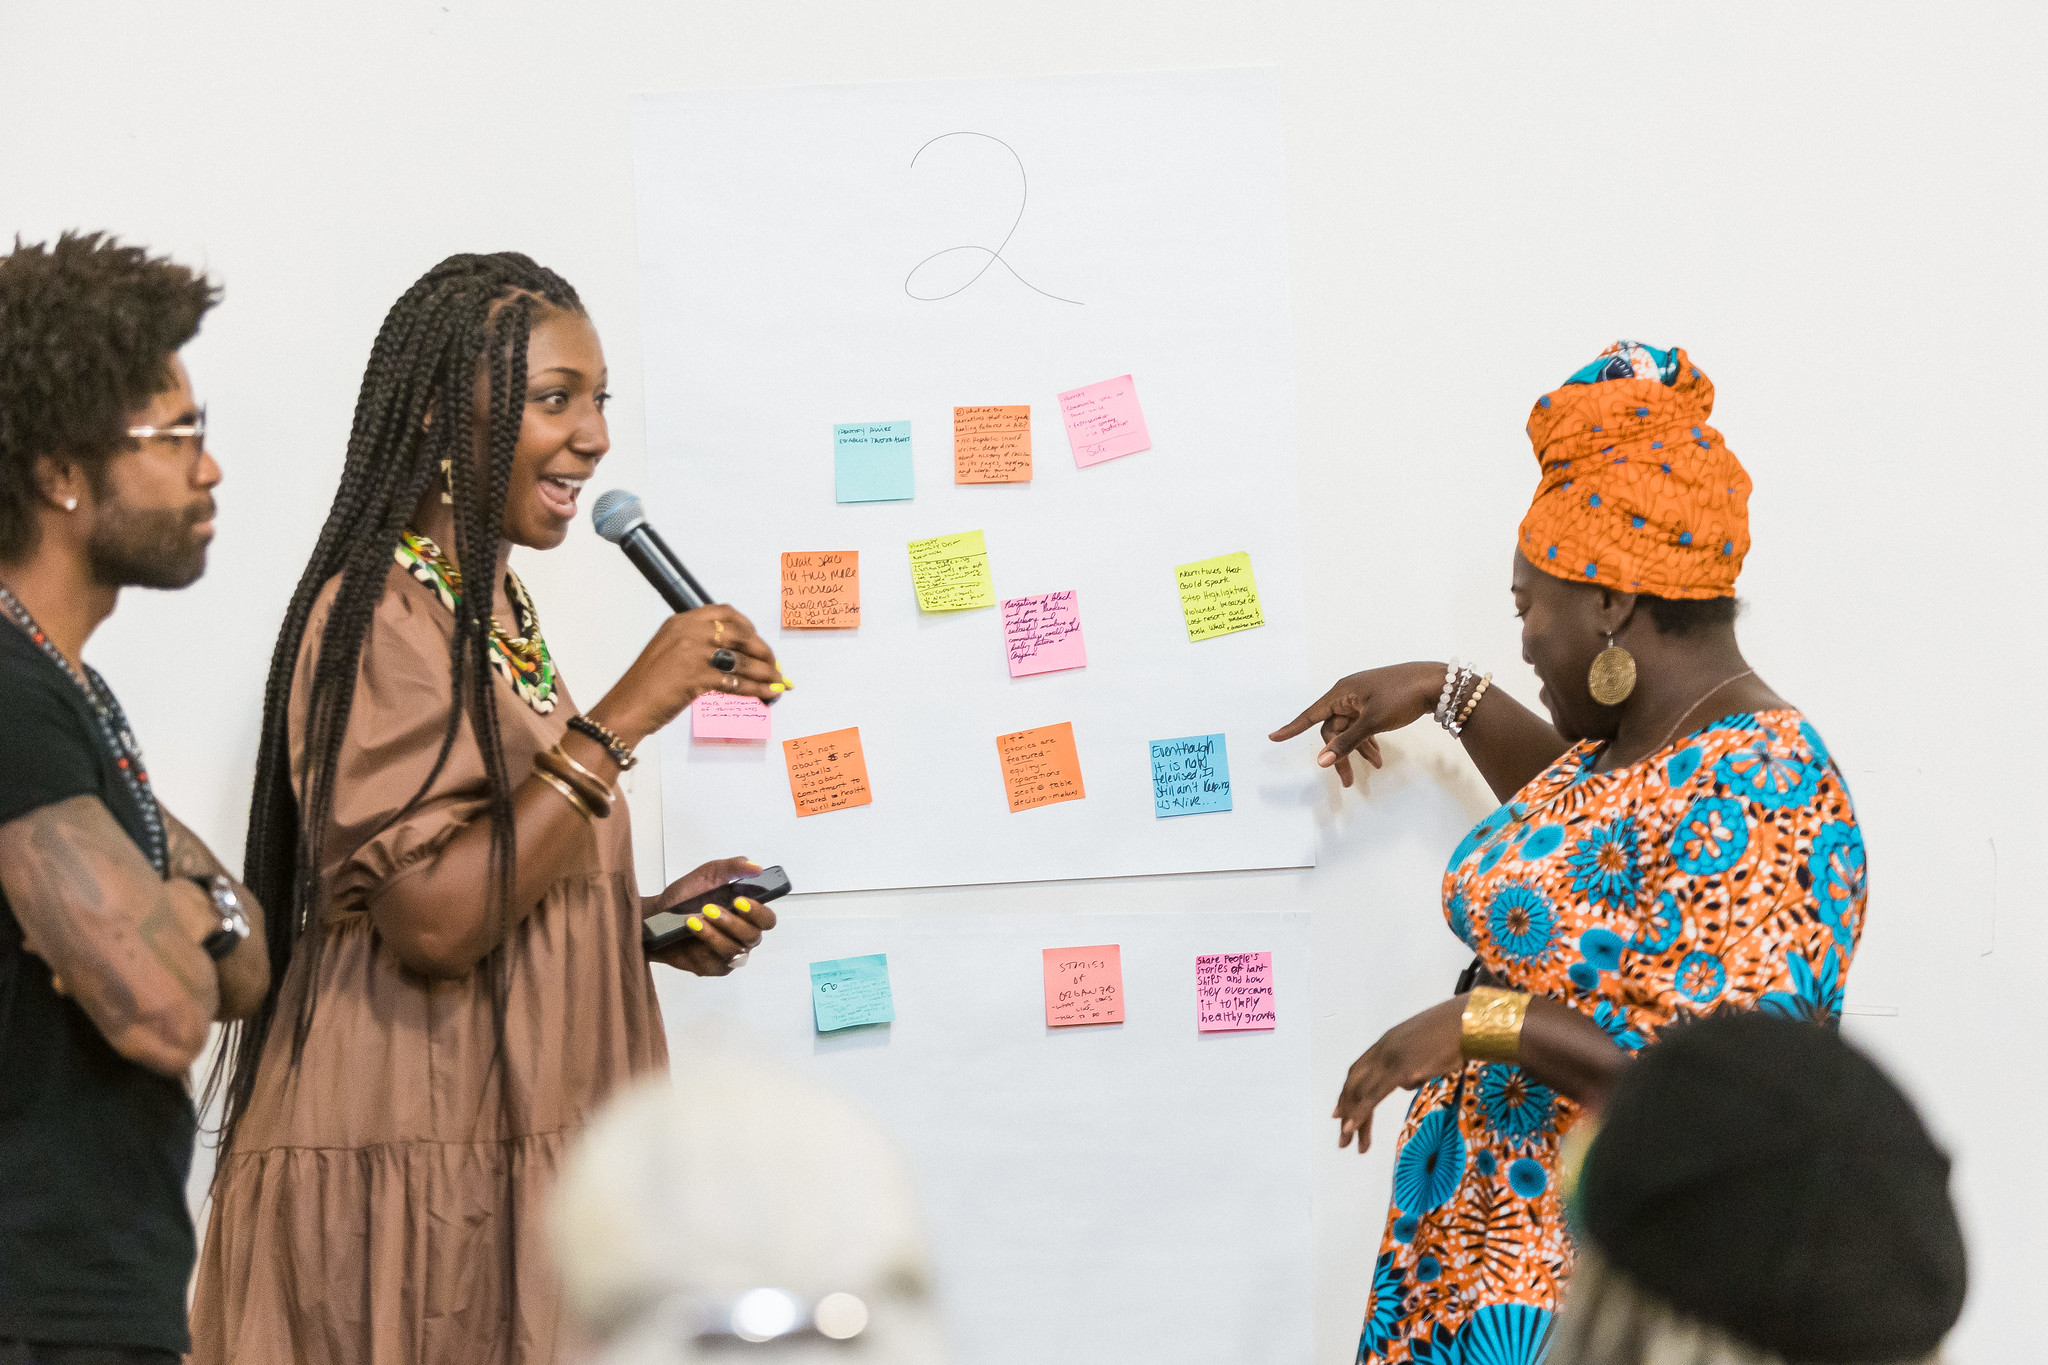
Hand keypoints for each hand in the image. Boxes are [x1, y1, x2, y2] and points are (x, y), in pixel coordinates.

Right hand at [590, 605, 783, 746]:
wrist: (625, 707)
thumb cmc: (646, 686)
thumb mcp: (668, 653)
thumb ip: (696, 647)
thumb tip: (732, 658)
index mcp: (681, 621)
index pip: (724, 613)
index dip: (747, 625)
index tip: (757, 639)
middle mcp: (688, 632)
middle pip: (740, 635)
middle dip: (762, 650)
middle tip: (774, 664)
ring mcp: (692, 653)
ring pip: (742, 660)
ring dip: (765, 673)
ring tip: (778, 682)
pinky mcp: (696, 677)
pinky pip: (736, 682)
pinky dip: (757, 689)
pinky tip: (767, 694)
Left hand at [645, 856, 779, 976]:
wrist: (656, 916)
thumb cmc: (684, 897)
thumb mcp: (708, 874)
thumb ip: (734, 867)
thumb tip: (756, 867)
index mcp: (746, 914)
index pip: (767, 919)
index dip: (758, 913)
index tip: (740, 901)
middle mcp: (741, 936)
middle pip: (753, 936)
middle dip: (732, 923)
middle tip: (710, 909)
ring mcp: (728, 953)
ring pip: (734, 950)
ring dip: (714, 933)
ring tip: (694, 919)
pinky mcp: (713, 967)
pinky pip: (715, 962)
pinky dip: (702, 945)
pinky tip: (690, 931)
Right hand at [1268, 662, 1444, 786]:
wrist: (1435, 683)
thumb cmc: (1401, 696)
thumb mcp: (1373, 721)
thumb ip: (1347, 742)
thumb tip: (1322, 761)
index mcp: (1341, 693)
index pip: (1310, 715)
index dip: (1292, 728)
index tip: (1273, 738)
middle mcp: (1347, 695)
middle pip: (1333, 729)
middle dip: (1340, 754)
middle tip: (1348, 780)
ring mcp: (1362, 699)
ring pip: (1350, 730)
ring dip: (1358, 749)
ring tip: (1375, 766)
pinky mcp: (1375, 704)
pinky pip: (1363, 726)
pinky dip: (1368, 741)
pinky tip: (1378, 756)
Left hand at [1333, 996, 1465, 1151]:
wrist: (1469, 1021)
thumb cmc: (1457, 1033)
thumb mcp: (1428, 1050)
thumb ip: (1414, 1065)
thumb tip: (1408, 1082)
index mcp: (1388, 1041)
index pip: (1359, 1070)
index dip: (1348, 1091)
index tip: (1342, 1112)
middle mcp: (1383, 1049)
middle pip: (1354, 1082)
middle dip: (1346, 1108)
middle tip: (1343, 1133)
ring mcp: (1390, 1058)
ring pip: (1360, 1091)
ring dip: (1352, 1118)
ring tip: (1346, 1142)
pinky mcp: (1400, 1069)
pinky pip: (1373, 1095)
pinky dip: (1359, 1112)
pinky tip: (1352, 1127)